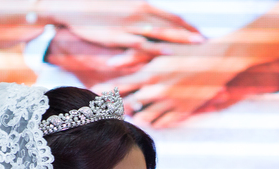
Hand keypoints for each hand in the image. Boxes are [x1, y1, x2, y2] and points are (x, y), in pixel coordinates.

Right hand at [45, 6, 203, 87]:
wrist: (71, 5)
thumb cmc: (97, 7)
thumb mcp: (122, 7)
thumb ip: (138, 15)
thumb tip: (150, 21)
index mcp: (142, 5)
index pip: (170, 16)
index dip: (186, 25)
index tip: (200, 33)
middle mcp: (140, 13)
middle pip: (171, 24)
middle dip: (190, 33)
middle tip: (207, 42)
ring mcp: (130, 25)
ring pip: (161, 33)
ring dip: (180, 40)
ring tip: (197, 48)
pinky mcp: (119, 36)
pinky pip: (141, 44)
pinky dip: (157, 49)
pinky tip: (169, 54)